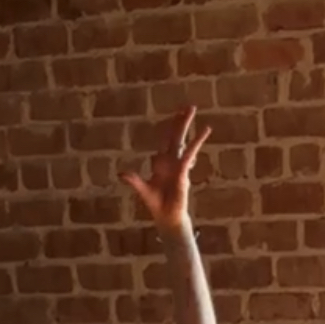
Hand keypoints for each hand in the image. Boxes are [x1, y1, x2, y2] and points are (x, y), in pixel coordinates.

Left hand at [120, 105, 211, 232]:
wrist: (166, 216)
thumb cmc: (157, 203)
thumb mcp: (143, 190)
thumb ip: (134, 181)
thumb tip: (121, 174)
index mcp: (162, 162)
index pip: (166, 139)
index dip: (171, 127)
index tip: (177, 114)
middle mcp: (172, 160)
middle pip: (176, 135)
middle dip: (182, 121)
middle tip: (190, 106)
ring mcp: (178, 165)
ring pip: (183, 141)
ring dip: (188, 126)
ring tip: (195, 112)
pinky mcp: (183, 172)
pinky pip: (189, 155)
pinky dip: (195, 144)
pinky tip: (203, 134)